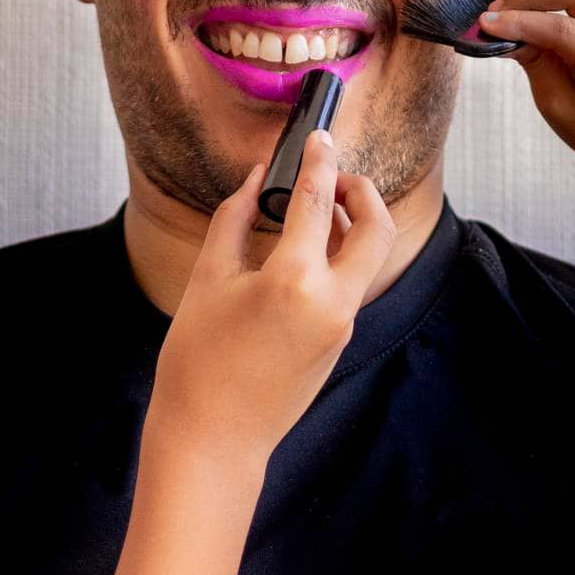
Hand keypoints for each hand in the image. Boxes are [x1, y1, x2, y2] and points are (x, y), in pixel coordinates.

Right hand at [145, 132, 395, 468]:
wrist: (212, 439)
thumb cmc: (197, 360)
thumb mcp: (208, 277)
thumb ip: (236, 217)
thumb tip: (258, 178)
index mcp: (295, 280)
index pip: (318, 199)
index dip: (319, 159)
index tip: (319, 135)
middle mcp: (332, 301)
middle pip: (376, 228)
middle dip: (362, 191)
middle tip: (333, 174)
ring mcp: (342, 325)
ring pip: (369, 257)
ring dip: (355, 222)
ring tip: (318, 206)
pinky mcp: (340, 340)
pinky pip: (353, 283)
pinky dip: (341, 254)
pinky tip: (308, 245)